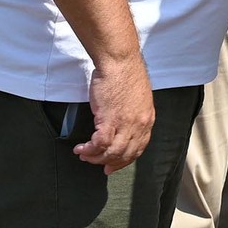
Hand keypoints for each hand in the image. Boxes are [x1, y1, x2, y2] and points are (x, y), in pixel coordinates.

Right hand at [76, 54, 153, 173]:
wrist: (120, 61)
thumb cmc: (125, 74)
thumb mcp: (137, 98)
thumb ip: (133, 114)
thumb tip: (122, 125)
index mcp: (147, 118)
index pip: (139, 147)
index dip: (125, 160)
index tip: (113, 165)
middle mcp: (139, 124)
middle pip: (125, 154)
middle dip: (109, 162)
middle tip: (95, 163)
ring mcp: (126, 123)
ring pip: (111, 152)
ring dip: (95, 157)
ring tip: (84, 154)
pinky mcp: (110, 119)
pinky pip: (99, 144)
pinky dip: (88, 149)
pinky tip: (80, 148)